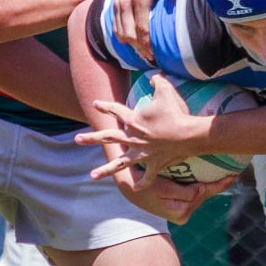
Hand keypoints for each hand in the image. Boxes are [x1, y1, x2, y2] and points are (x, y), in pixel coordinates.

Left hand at [78, 73, 208, 175]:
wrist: (188, 135)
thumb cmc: (176, 113)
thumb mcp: (165, 91)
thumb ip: (158, 81)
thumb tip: (154, 76)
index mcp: (134, 121)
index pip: (115, 111)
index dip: (105, 107)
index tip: (95, 104)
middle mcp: (133, 138)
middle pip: (109, 138)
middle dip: (91, 138)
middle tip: (77, 139)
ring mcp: (142, 153)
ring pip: (120, 163)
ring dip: (105, 170)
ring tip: (92, 175)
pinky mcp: (154, 164)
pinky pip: (146, 177)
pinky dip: (141, 184)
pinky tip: (134, 189)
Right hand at [111, 0, 183, 60]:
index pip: (141, 27)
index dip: (147, 43)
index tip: (155, 54)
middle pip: (128, 33)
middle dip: (138, 48)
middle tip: (150, 58)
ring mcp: (118, 1)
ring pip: (120, 32)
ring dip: (130, 45)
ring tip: (143, 54)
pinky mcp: (115, 3)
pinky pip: (115, 26)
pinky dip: (123, 37)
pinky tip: (134, 44)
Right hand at [116, 169, 235, 223]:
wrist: (130, 187)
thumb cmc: (144, 185)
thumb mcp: (162, 188)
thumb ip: (183, 192)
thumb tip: (200, 190)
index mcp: (180, 212)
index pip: (203, 195)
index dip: (218, 185)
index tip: (232, 177)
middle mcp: (183, 215)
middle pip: (204, 196)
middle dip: (219, 185)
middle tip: (234, 175)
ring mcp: (181, 211)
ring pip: (201, 195)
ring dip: (212, 186)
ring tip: (227, 176)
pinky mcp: (179, 206)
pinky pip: (195, 194)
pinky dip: (203, 186)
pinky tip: (213, 180)